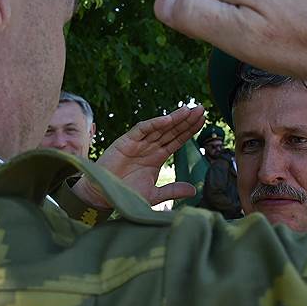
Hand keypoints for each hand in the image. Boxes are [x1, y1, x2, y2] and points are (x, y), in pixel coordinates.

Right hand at [72, 105, 205, 208]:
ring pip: (159, 127)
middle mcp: (150, 147)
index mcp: (157, 157)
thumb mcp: (155, 194)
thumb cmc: (126, 194)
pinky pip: (142, 129)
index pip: (177, 140)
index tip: (203, 121)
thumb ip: (173, 190)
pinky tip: (168, 119)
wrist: (103, 196)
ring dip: (174, 118)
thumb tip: (194, 190)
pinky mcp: (126, 141)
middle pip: (171, 130)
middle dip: (186, 120)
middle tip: (201, 109)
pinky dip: (154, 123)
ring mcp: (138, 143)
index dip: (189, 130)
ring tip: (189, 110)